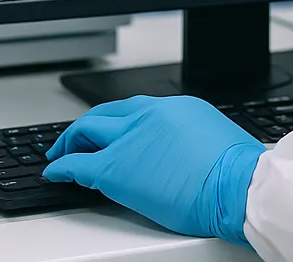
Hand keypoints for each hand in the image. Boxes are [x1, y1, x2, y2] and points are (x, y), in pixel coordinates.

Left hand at [43, 95, 265, 245]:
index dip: (113, 120)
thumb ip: (186, 136)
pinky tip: (55, 172)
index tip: (106, 129)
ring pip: (87, 131)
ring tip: (59, 154)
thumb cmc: (236, 170)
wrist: (237, 184)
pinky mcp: (116, 168)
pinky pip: (77, 163)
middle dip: (85, 127)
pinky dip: (61, 166)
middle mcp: (148, 115)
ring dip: (69, 142)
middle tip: (74, 139)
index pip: (132, 109)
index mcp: (174, 107)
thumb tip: (177, 149)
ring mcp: (130, 139)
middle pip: (104, 114)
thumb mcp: (211, 137)